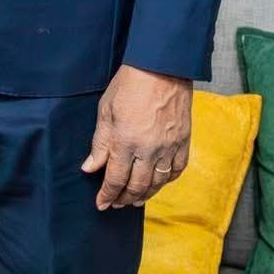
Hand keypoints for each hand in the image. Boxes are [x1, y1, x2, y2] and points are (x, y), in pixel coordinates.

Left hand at [82, 64, 192, 209]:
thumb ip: (100, 142)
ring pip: (157, 183)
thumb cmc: (129, 85)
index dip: (107, 195)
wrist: (161, 68)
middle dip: (124, 199)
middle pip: (136, 186)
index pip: (115, 179)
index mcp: (126, 141)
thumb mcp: (106, 111)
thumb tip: (90, 167)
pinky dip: (166, 182)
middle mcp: (149, 150)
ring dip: (144, 195)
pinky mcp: (183, 142)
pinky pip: (176, 171)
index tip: (101, 204)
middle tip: (116, 204)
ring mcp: (169, 148)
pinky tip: (157, 183)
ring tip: (134, 200)